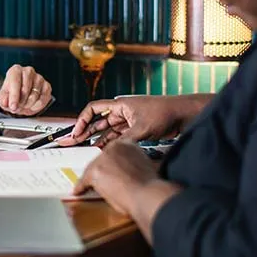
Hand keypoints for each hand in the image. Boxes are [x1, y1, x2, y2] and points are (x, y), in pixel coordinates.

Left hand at [0, 64, 52, 115]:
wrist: (20, 97)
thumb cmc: (11, 94)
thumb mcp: (2, 97)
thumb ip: (2, 99)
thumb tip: (5, 102)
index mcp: (15, 70)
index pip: (15, 82)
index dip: (14, 96)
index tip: (12, 106)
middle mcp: (28, 71)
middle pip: (25, 88)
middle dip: (21, 102)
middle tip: (17, 108)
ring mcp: (39, 78)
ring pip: (35, 94)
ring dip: (28, 105)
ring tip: (23, 107)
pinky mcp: (47, 86)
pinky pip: (44, 98)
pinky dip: (37, 106)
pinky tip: (32, 107)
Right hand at [58, 95, 180, 148]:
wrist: (183, 114)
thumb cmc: (164, 113)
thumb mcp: (142, 128)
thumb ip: (125, 140)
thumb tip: (111, 151)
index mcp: (120, 105)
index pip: (93, 109)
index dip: (82, 120)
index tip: (76, 132)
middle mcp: (122, 112)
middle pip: (98, 121)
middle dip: (85, 131)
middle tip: (73, 142)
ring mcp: (128, 121)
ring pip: (107, 131)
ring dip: (97, 139)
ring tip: (85, 149)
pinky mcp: (135, 129)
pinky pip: (117, 137)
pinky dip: (110, 143)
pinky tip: (103, 150)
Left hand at [73, 140, 158, 213]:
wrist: (147, 194)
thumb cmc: (149, 187)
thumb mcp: (144, 168)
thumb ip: (132, 165)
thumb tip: (126, 173)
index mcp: (128, 144)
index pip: (112, 153)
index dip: (109, 165)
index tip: (108, 171)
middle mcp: (115, 146)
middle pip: (100, 159)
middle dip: (100, 171)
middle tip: (100, 181)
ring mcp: (104, 157)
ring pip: (92, 168)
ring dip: (91, 179)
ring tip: (91, 188)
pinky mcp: (96, 170)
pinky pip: (84, 180)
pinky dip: (81, 187)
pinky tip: (80, 191)